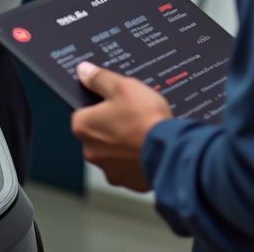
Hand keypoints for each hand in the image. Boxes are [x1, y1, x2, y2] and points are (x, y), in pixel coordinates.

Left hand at [71, 60, 171, 191]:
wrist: (170, 150)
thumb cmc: (144, 118)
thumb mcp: (122, 86)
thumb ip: (99, 78)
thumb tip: (83, 71)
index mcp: (84, 127)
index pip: (83, 110)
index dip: (101, 103)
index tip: (116, 100)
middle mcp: (91, 152)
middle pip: (98, 131)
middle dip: (112, 123)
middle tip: (133, 114)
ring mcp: (109, 169)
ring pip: (113, 150)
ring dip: (124, 142)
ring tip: (144, 130)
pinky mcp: (127, 182)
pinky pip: (128, 165)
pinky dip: (136, 157)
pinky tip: (148, 146)